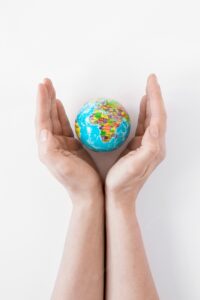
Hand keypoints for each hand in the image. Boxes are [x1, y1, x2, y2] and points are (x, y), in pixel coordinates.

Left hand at [35, 79, 101, 200]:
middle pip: (46, 117)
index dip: (42, 103)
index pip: (42, 121)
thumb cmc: (78, 181)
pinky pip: (64, 125)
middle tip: (46, 82)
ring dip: (51, 104)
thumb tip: (43, 131)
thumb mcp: (63, 166)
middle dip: (45, 99)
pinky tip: (60, 106)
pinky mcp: (71, 145)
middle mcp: (51, 145)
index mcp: (47, 148)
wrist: (89, 193)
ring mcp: (61, 144)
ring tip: (51, 89)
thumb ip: (50, 150)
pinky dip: (61, 114)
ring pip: (54, 119)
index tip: (43, 86)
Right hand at [106, 74, 166, 201]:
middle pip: (158, 114)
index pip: (158, 116)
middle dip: (155, 95)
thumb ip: (149, 147)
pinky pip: (145, 125)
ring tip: (148, 89)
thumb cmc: (124, 181)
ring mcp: (148, 145)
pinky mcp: (140, 147)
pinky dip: (145, 113)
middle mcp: (155, 144)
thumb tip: (155, 127)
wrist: (119, 195)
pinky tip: (142, 107)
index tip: (151, 81)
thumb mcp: (136, 164)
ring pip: (153, 118)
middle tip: (151, 80)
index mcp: (155, 146)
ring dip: (151, 102)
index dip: (155, 97)